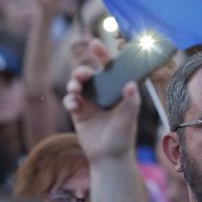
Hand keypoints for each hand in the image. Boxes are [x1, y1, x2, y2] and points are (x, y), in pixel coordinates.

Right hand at [64, 39, 140, 163]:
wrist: (109, 157)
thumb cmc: (123, 137)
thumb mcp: (129, 118)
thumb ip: (131, 101)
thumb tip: (131, 84)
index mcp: (117, 90)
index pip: (110, 68)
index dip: (102, 54)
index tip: (95, 43)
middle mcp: (103, 93)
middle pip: (89, 74)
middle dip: (82, 71)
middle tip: (82, 75)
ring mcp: (90, 102)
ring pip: (77, 85)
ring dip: (74, 83)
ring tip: (75, 89)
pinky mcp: (79, 113)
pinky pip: (70, 100)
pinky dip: (70, 100)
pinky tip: (74, 106)